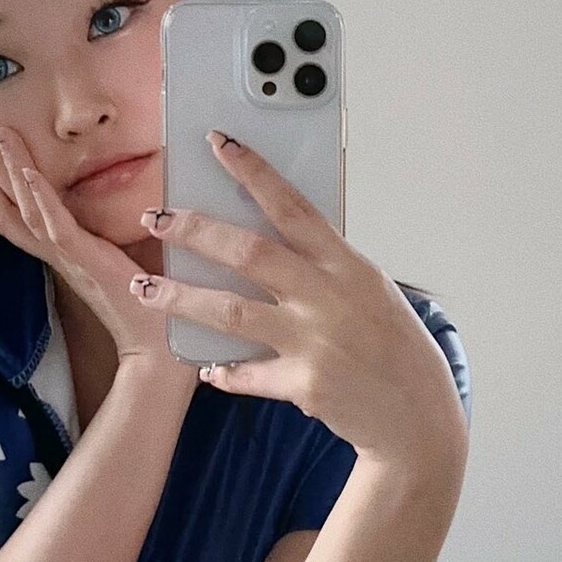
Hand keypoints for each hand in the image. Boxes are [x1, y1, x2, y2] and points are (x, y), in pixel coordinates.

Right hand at [0, 125, 195, 378]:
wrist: (158, 346)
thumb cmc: (145, 303)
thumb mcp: (120, 256)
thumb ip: (111, 232)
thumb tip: (125, 199)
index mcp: (60, 251)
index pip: (13, 214)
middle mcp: (55, 253)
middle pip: (2, 210)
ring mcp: (68, 256)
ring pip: (24, 208)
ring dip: (8, 168)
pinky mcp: (86, 259)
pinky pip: (55, 226)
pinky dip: (40, 198)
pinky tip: (28, 172)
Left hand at [131, 131, 468, 464]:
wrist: (418, 418)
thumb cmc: (394, 346)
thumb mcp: (368, 290)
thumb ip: (323, 265)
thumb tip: (269, 234)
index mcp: (347, 264)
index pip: (292, 205)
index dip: (253, 172)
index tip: (218, 144)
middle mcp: (329, 296)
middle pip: (249, 252)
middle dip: (195, 231)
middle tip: (156, 218)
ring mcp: (315, 342)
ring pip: (231, 311)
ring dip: (181, 297)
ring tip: (143, 287)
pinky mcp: (303, 384)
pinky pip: (246, 373)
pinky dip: (223, 371)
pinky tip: (206, 367)